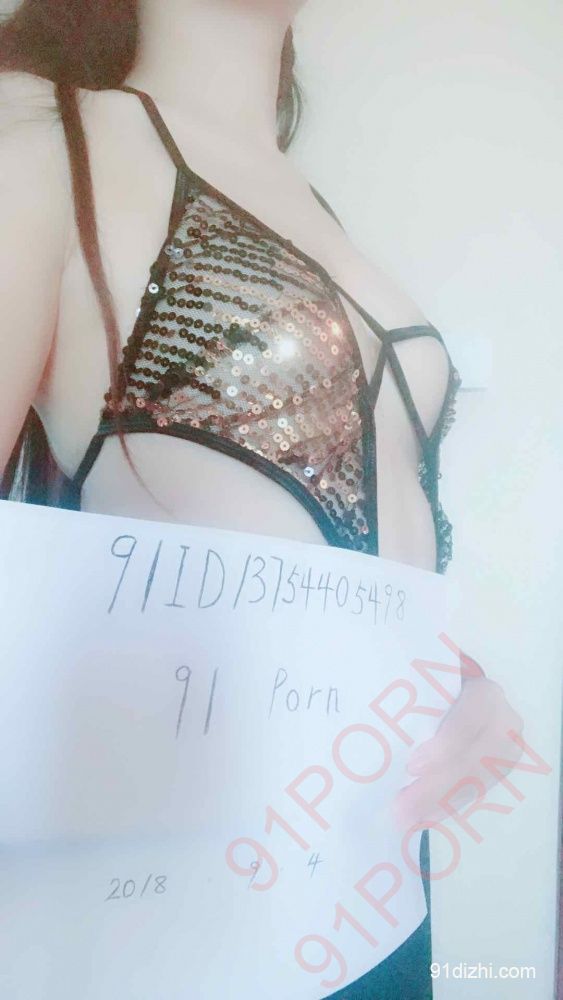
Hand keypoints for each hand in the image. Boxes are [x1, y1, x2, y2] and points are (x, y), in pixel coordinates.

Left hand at [392, 676, 524, 829]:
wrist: (467, 697)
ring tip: (408, 818)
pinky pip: (476, 794)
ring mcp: (508, 751)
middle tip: (402, 808)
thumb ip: (415, 702)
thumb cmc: (438, 689)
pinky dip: (449, 806)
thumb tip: (379, 722)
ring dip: (440, 803)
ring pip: (476, 782)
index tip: (413, 768)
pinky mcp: (502, 772)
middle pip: (472, 759)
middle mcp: (505, 722)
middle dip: (436, 787)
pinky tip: (425, 817)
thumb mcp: (430, 685)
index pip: (469, 721)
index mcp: (485, 694)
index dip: (444, 747)